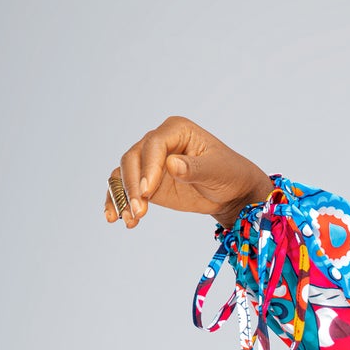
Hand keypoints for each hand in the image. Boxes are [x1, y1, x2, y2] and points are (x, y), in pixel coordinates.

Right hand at [104, 116, 272, 227]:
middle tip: (138, 211)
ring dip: (121, 196)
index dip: (148, 167)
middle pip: (132, 159)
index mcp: (176, 130)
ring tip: (129, 219)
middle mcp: (158, 142)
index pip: (154, 145)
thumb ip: (194, 168)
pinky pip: (125, 188)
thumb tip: (172, 164)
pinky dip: (118, 202)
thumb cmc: (229, 174)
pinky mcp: (145, 181)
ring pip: (123, 174)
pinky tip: (117, 219)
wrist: (231, 192)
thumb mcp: (217, 170)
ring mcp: (149, 161)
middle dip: (132, 186)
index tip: (148, 192)